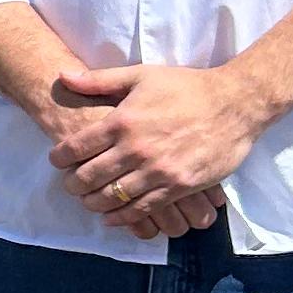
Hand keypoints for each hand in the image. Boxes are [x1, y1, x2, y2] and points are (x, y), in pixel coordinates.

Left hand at [47, 61, 254, 231]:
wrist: (235, 104)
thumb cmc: (187, 87)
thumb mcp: (142, 75)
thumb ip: (100, 80)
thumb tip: (62, 76)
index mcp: (122, 121)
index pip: (76, 147)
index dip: (59, 157)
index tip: (56, 160)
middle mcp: (136, 149)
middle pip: (88, 177)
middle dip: (72, 185)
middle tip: (70, 185)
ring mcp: (157, 171)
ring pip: (112, 198)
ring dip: (93, 203)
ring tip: (88, 201)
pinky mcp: (178, 187)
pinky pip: (142, 210)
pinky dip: (122, 217)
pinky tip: (113, 216)